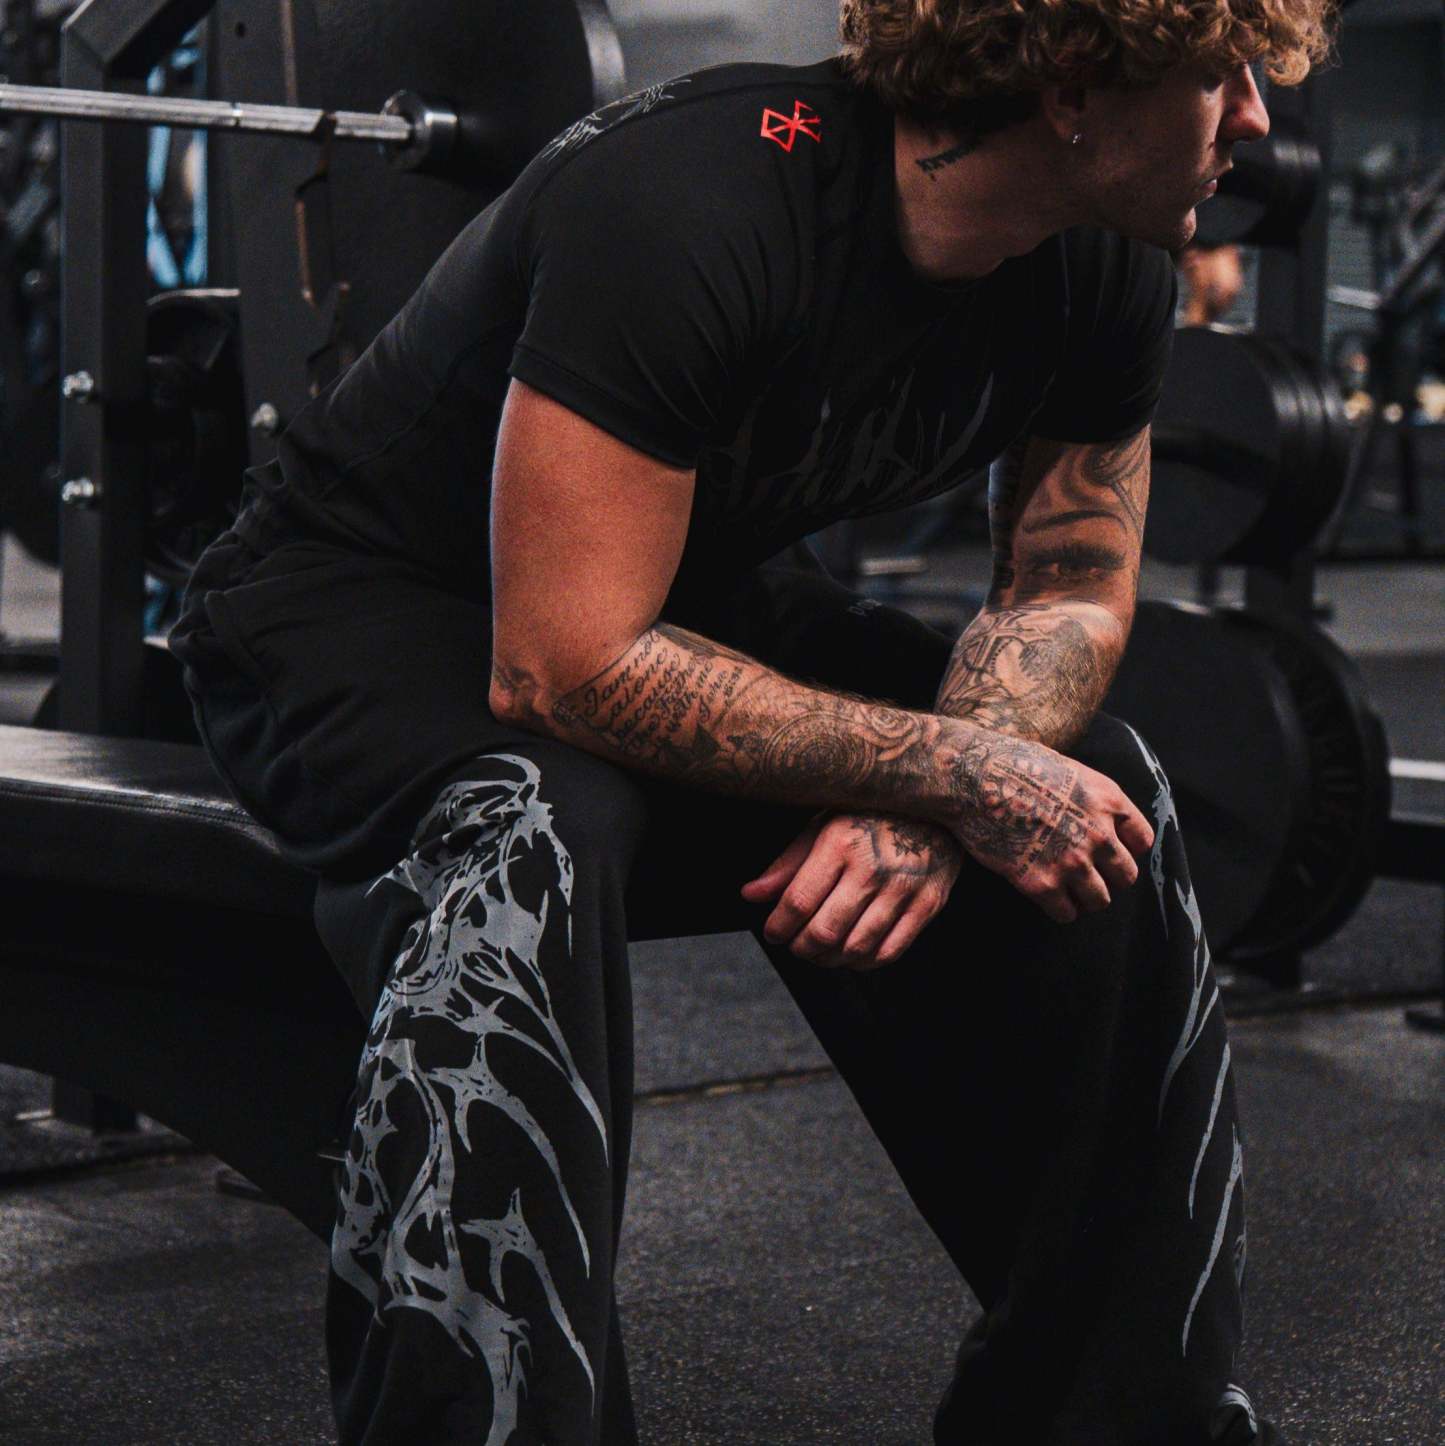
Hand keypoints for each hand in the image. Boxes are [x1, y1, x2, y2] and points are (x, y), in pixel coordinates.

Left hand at [741, 812, 962, 969]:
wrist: (938, 802)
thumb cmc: (870, 812)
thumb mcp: (824, 825)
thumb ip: (788, 863)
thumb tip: (749, 896)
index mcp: (840, 843)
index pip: (798, 902)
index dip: (778, 927)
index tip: (772, 933)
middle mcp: (872, 868)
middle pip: (825, 931)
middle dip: (801, 948)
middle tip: (795, 946)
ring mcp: (904, 888)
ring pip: (856, 948)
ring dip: (830, 959)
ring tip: (820, 951)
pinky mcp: (929, 904)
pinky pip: (890, 951)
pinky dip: (864, 962)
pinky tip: (852, 954)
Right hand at [947, 729, 1153, 923]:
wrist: (976, 780)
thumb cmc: (1015, 765)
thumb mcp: (1069, 769)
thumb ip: (1091, 798)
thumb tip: (1096, 816)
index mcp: (1108, 801)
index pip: (1142, 841)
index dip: (1125, 848)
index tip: (1108, 850)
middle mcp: (1098, 834)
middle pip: (1126, 876)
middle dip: (1108, 877)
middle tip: (1088, 874)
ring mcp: (1071, 862)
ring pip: (1100, 901)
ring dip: (1085, 898)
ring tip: (1069, 890)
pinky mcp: (1041, 884)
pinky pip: (1066, 913)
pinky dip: (1059, 909)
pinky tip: (1047, 897)